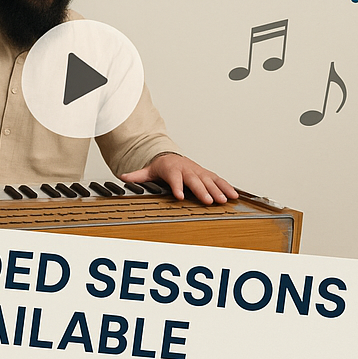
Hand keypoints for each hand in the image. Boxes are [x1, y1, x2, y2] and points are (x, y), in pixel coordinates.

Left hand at [121, 154, 237, 205]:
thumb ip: (137, 176)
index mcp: (172, 169)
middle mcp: (187, 170)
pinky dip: (227, 187)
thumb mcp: (148, 171)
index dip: (177, 187)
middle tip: (208, 201)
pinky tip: (234, 196)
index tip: (180, 196)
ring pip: (209, 181)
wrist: (171, 157)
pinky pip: (218, 180)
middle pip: (195, 181)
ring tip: (224, 201)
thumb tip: (123, 177)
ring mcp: (198, 172)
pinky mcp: (207, 174)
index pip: (174, 179)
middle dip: (202, 191)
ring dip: (218, 190)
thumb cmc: (161, 167)